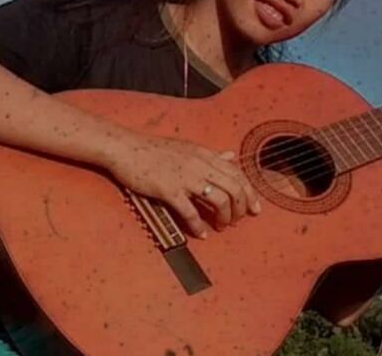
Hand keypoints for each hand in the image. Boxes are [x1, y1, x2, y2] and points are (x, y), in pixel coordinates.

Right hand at [106, 134, 260, 238]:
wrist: (126, 148)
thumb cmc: (154, 149)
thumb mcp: (187, 147)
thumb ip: (211, 155)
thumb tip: (231, 156)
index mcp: (205, 154)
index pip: (238, 173)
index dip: (250, 193)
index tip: (256, 208)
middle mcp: (200, 164)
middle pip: (234, 188)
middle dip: (241, 208)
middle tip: (238, 221)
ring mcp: (185, 177)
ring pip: (219, 199)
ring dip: (224, 217)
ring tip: (222, 227)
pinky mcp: (169, 189)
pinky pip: (190, 211)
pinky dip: (199, 225)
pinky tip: (201, 234)